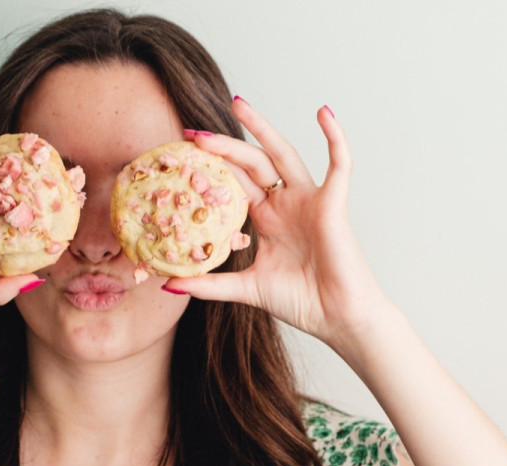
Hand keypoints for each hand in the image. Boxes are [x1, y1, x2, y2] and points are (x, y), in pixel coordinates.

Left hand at [168, 99, 391, 348]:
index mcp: (266, 218)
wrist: (338, 319)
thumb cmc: (301, 302)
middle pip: (251, 163)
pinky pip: (339, 164)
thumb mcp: (245, 289)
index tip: (180, 157)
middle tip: (193, 132)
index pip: (233, 183)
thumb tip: (167, 285)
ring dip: (262, 128)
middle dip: (223, 145)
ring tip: (238, 104)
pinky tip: (324, 113)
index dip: (209, 169)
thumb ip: (208, 284)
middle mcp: (285, 203)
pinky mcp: (333, 204)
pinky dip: (335, 138)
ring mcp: (309, 200)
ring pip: (282, 154)